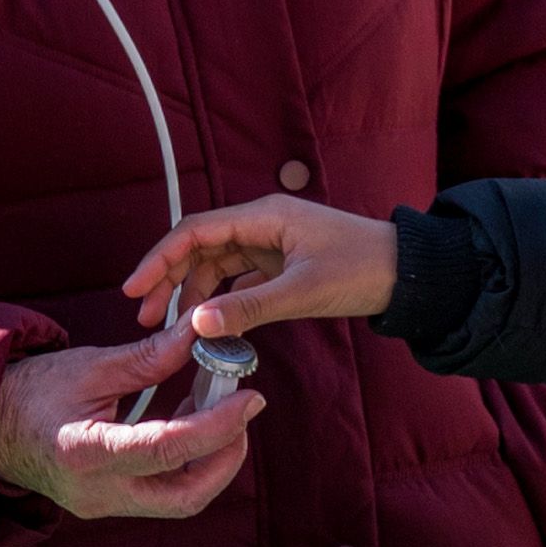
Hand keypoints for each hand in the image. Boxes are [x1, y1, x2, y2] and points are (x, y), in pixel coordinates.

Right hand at [0, 318, 261, 521]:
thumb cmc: (30, 391)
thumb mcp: (90, 366)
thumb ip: (150, 358)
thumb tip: (202, 335)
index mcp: (86, 454)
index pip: (168, 449)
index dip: (217, 426)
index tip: (251, 398)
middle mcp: (97, 493)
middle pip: (185, 497)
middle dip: (226, 457)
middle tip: (243, 411)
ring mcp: (103, 505)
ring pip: (179, 499)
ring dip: (210, 458)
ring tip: (217, 406)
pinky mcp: (109, 502)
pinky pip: (162, 490)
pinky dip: (187, 460)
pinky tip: (189, 417)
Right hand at [123, 196, 402, 339]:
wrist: (411, 273)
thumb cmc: (363, 269)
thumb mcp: (303, 291)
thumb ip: (249, 307)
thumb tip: (197, 322)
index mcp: (263, 218)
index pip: (194, 233)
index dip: (159, 259)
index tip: (134, 290)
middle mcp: (262, 225)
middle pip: (199, 248)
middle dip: (169, 280)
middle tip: (145, 317)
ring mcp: (272, 244)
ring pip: (217, 266)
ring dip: (193, 293)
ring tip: (173, 328)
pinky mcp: (283, 265)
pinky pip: (240, 280)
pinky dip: (221, 300)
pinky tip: (210, 325)